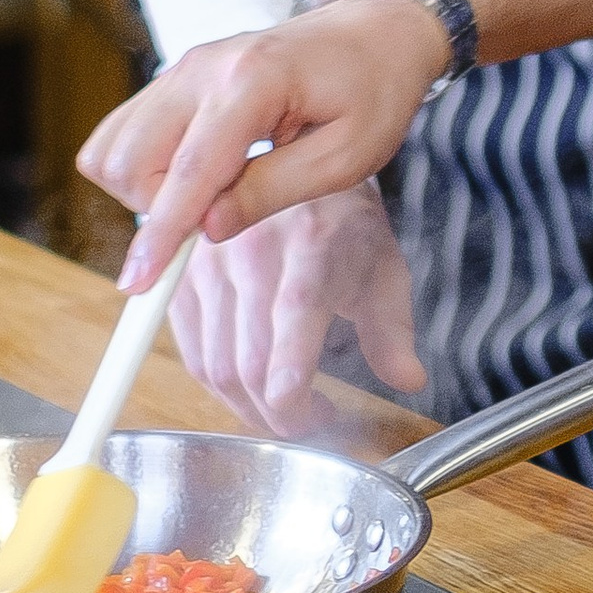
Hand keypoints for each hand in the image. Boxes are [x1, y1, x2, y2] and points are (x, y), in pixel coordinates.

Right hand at [83, 0, 444, 291]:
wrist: (374, 33)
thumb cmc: (372, 93)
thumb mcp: (345, 156)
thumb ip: (273, 191)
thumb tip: (206, 229)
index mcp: (254, 81)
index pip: (190, 169)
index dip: (161, 233)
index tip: (139, 284)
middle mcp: (204, 67)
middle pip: (129, 158)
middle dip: (156, 207)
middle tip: (220, 211)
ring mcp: (183, 67)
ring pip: (113, 145)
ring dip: (145, 188)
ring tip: (216, 189)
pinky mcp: (175, 76)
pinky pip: (123, 131)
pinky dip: (142, 166)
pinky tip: (197, 172)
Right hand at [168, 186, 425, 437]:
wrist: (292, 168)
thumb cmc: (345, 228)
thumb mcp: (384, 271)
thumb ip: (393, 331)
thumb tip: (410, 381)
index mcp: (313, 245)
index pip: (294, 319)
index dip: (290, 382)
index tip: (302, 417)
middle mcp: (254, 248)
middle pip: (248, 362)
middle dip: (277, 414)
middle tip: (307, 424)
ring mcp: (210, 259)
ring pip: (214, 365)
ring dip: (246, 406)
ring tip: (282, 409)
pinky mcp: (182, 274)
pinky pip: (190, 352)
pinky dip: (218, 383)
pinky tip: (248, 386)